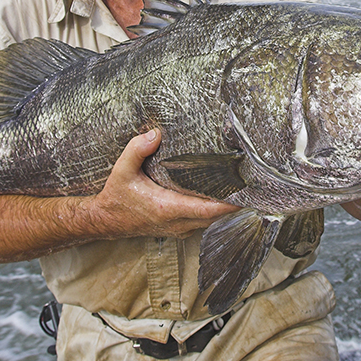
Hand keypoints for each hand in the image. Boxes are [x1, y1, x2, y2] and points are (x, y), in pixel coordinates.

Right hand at [0, 129, 236, 266]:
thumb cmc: (115, 197)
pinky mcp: (179, 228)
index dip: (232, 201)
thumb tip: (155, 132)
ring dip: (229, 206)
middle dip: (238, 201)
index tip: (250, 190)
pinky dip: (218, 210)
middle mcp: (179, 222)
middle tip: (256, 182)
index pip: (209, 208)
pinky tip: (226, 195)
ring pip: (214, 220)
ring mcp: (180, 228)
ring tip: (247, 186)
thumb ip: (137, 150)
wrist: (104, 221)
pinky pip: (205, 221)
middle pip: (219, 215)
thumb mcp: (122, 170)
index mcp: (169, 208)